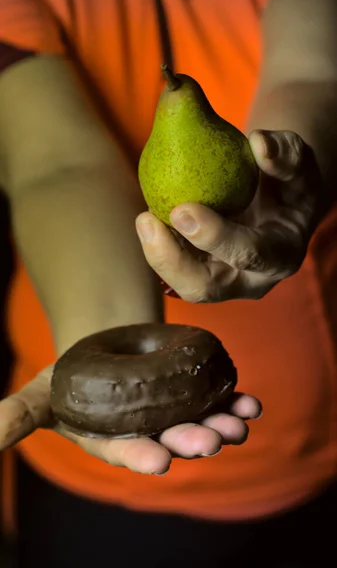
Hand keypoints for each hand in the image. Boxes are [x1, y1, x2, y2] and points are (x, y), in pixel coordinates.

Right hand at [0, 366, 260, 474]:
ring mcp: (174, 415)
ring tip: (237, 424)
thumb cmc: (69, 378)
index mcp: (111, 440)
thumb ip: (16, 418)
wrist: (100, 349)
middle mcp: (147, 433)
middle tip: (208, 443)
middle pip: (170, 440)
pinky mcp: (192, 394)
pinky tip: (250, 403)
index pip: (125, 452)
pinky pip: (216, 400)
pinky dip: (235, 402)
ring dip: (220, 426)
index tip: (157, 462)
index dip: (139, 456)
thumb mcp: (40, 396)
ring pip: (200, 424)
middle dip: (189, 442)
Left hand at [136, 130, 322, 301]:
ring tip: (145, 219)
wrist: (280, 201)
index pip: (250, 254)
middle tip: (148, 221)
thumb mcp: (299, 160)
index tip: (182, 209)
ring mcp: (224, 281)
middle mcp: (252, 279)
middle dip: (172, 260)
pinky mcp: (203, 275)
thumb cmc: (289, 178)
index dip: (216, 237)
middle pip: (206, 288)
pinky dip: (159, 246)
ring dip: (158, 254)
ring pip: (183, 284)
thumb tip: (259, 142)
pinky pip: (175, 268)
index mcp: (282, 255)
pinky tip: (148, 219)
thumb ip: (285, 152)